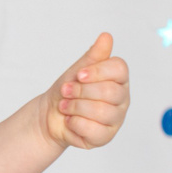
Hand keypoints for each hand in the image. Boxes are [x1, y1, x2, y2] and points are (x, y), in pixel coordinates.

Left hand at [44, 33, 129, 149]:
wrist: (49, 115)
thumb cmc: (67, 91)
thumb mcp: (77, 71)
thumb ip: (93, 56)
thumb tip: (106, 36)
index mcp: (118, 79)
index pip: (120, 69)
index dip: (98, 71)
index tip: (79, 74)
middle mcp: (122, 99)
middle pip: (110, 91)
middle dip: (81, 91)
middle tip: (66, 91)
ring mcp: (116, 119)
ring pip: (101, 111)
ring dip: (75, 107)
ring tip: (65, 106)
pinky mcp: (106, 136)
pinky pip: (93, 130)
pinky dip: (75, 124)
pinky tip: (70, 121)